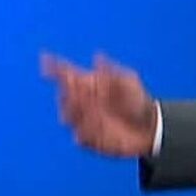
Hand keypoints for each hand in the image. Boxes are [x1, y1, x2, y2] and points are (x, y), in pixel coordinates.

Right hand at [40, 51, 157, 157]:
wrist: (150, 128)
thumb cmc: (139, 101)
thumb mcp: (129, 82)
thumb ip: (112, 71)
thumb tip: (97, 56)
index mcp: (90, 85)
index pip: (67, 75)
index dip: (55, 69)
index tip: (45, 59)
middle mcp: (84, 102)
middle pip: (64, 97)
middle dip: (67, 95)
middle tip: (79, 93)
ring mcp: (85, 121)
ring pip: (68, 117)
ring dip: (74, 114)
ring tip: (90, 113)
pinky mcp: (90, 139)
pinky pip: (80, 137)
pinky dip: (84, 134)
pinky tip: (97, 129)